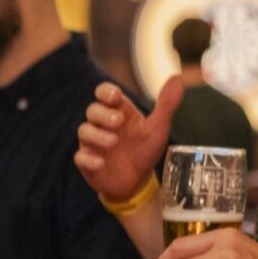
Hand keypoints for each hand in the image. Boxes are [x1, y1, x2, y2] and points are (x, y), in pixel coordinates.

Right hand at [74, 78, 180, 202]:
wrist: (137, 181)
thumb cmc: (144, 150)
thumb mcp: (158, 127)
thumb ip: (166, 103)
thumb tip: (177, 77)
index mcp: (118, 111)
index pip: (104, 93)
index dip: (106, 91)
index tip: (114, 96)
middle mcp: (102, 124)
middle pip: (92, 110)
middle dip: (103, 114)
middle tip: (118, 121)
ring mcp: (93, 143)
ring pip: (84, 131)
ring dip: (97, 135)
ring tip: (113, 142)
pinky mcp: (87, 162)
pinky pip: (80, 157)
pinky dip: (88, 159)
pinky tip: (100, 163)